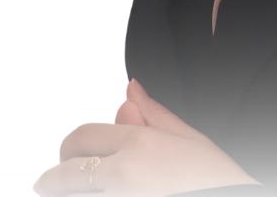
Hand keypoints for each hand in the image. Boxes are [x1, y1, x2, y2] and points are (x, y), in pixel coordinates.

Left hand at [33, 78, 260, 195]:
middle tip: (60, 180)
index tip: (67, 157)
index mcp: (140, 148)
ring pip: (71, 195)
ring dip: (69, 193)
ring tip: (78, 191)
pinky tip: (100, 196)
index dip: (69, 147)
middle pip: (64, 174)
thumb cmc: (219, 181)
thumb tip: (128, 91)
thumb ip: (153, 115)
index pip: (80, 139)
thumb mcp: (192, 141)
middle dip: (57, 176)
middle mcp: (123, 178)